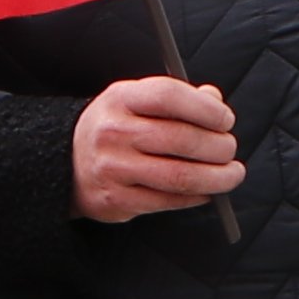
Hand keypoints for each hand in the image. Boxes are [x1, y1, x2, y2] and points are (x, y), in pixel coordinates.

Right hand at [69, 75, 242, 222]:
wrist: (65, 163)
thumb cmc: (115, 128)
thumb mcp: (136, 101)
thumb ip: (176, 99)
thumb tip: (215, 102)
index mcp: (120, 98)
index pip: (169, 96)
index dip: (205, 109)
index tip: (225, 120)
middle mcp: (113, 132)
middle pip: (181, 139)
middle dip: (218, 146)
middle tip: (230, 149)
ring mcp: (113, 168)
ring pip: (180, 176)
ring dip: (217, 178)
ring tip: (232, 174)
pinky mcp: (116, 200)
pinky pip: (168, 201)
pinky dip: (196, 197)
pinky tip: (206, 191)